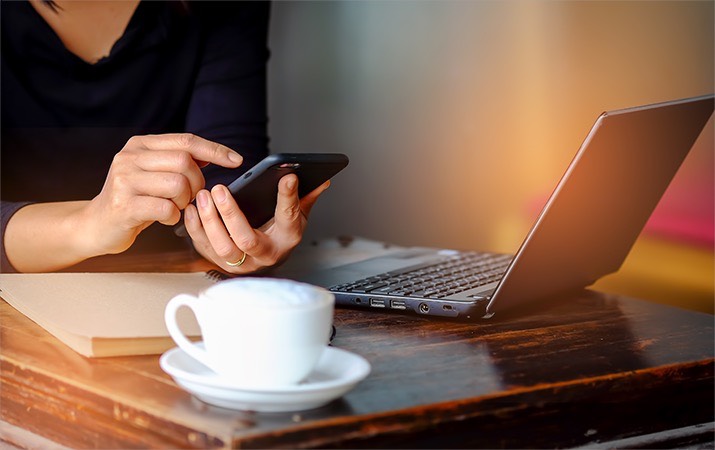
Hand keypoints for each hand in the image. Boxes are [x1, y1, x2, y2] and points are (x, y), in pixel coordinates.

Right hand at [81, 133, 242, 255]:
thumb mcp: (153, 174)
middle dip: (196, 182)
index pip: (186, 140)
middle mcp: (130, 157)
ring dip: (184, 201)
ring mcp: (124, 179)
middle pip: (184, 161)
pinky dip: (173, 216)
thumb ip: (177, 161)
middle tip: (189, 196)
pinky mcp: (124, 205)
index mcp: (140, 145)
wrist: (96, 224)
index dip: (215, 150)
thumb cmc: (133, 199)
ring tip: (174, 207)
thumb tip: (211, 154)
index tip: (237, 160)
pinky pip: (166, 208)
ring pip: (177, 184)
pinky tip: (164, 218)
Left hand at [184, 174, 329, 273]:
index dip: (289, 198)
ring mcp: (242, 263)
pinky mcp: (220, 263)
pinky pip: (204, 248)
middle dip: (231, 214)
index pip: (289, 218)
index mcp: (287, 239)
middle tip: (220, 189)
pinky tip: (192, 208)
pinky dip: (195, 228)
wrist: (261, 257)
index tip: (287, 177)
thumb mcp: (295, 216)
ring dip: (209, 221)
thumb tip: (322, 180)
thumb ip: (305, 197)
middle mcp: (265, 255)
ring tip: (203, 196)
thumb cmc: (278, 232)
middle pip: (246, 240)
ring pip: (223, 248)